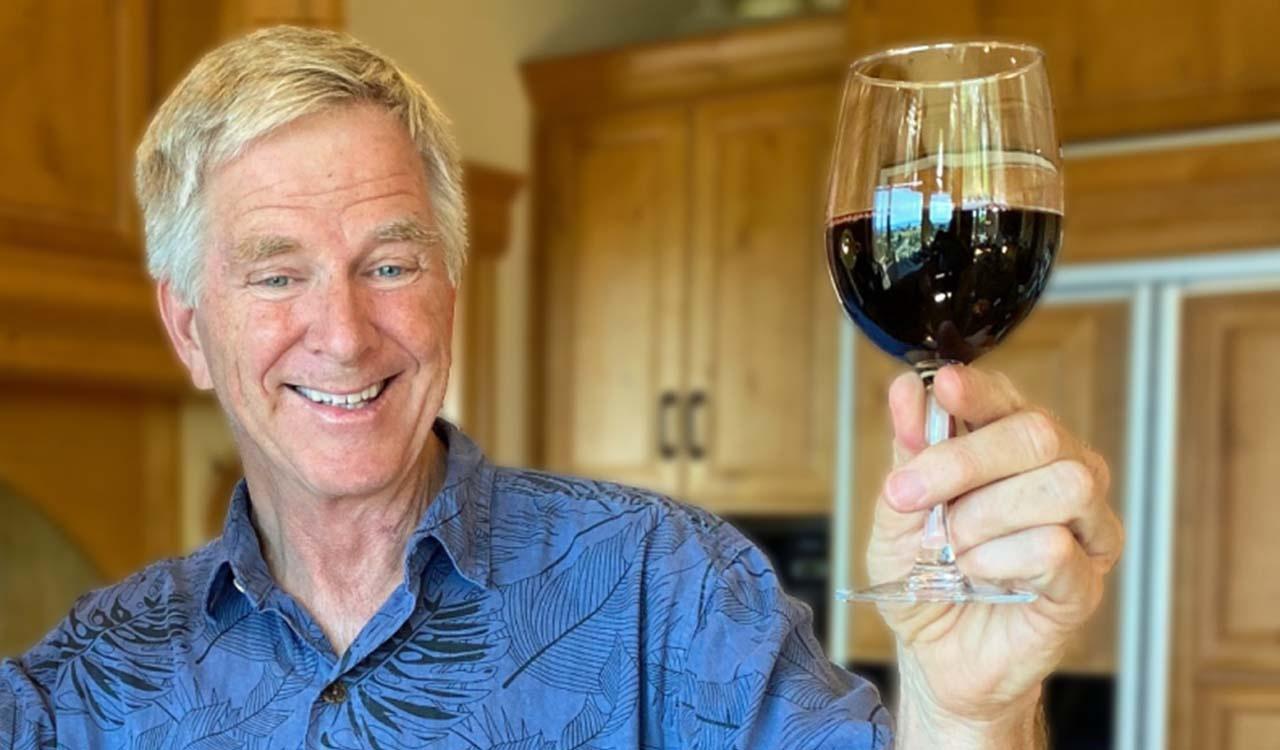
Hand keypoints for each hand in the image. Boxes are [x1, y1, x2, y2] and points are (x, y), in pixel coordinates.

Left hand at [868, 365, 1123, 745]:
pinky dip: (1000, 561)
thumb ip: (908, 454)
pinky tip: (980, 576)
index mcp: (1014, 449)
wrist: (935, 656)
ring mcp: (1085, 529)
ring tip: (953, 549)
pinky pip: (1055, 549)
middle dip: (963, 460)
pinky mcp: (1087, 583)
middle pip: (1038, 434)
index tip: (944, 388)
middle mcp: (1062, 475)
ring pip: (1060, 485)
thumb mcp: (897, 513)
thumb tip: (908, 390)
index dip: (979, 390)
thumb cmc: (925, 578)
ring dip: (984, 516)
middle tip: (910, 495)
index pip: (1008, 399)